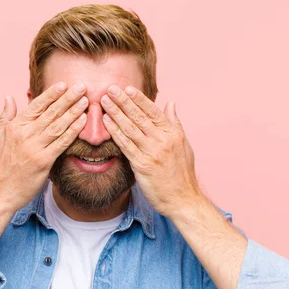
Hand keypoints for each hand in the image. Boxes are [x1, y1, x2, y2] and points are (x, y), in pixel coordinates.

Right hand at [0, 82, 88, 212]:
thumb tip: (9, 97)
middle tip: (82, 87)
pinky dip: (73, 131)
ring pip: (58, 125)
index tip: (64, 84)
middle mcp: (24, 134)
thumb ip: (5, 116)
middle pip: (51, 112)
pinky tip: (82, 122)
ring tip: (86, 101)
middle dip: (68, 98)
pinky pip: (61, 143)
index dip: (51, 94)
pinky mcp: (43, 161)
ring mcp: (34, 148)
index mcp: (14, 127)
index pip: (36, 105)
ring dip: (74, 112)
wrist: (0, 193)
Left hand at [100, 85, 203, 216]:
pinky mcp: (142, 165)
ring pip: (130, 128)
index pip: (153, 111)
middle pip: (139, 117)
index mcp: (173, 133)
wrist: (183, 199)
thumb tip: (170, 103)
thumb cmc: (182, 174)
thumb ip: (174, 123)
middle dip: (123, 101)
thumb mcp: (184, 145)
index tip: (127, 88)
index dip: (139, 99)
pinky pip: (125, 145)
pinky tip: (106, 122)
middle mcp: (163, 140)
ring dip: (115, 113)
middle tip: (110, 88)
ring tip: (104, 101)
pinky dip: (115, 132)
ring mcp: (152, 152)